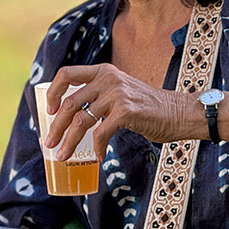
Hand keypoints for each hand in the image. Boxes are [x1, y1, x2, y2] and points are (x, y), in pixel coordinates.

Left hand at [43, 64, 195, 161]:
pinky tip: (98, 157)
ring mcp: (117, 94)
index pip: (67, 74)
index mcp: (104, 71)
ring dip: (69, 141)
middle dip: (55, 126)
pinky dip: (96, 148)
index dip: (53, 92)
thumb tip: (72, 116)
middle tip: (49, 144)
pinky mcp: (126, 111)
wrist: (178, 113)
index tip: (49, 110)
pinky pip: (100, 133)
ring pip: (81, 121)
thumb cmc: (149, 108)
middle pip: (70, 103)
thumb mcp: (121, 92)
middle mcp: (108, 79)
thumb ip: (101, 96)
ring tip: (64, 156)